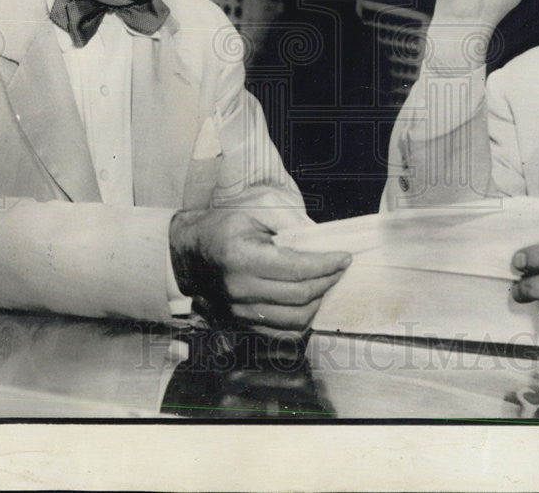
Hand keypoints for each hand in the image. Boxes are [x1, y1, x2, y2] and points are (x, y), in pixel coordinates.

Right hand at [169, 209, 350, 341]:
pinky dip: (303, 319)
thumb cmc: (227, 223)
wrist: (194, 250)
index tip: (344, 257)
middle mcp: (239, 289)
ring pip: (294, 319)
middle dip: (327, 281)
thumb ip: (291, 217)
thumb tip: (321, 237)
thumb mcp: (258, 204)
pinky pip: (283, 332)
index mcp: (241, 257)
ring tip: (325, 281)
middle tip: (339, 267)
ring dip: (318, 301)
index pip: (296, 269)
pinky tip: (310, 299)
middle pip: (299, 296)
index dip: (326, 265)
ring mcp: (239, 311)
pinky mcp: (242, 323)